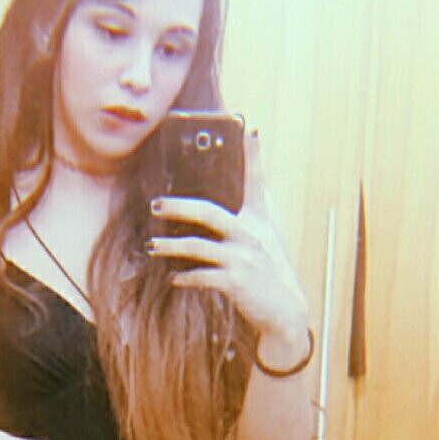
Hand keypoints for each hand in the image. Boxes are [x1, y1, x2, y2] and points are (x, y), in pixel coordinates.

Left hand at [147, 130, 308, 341]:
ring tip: (152, 246)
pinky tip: (174, 278)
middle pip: (209, 212)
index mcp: (258, 220)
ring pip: (199, 247)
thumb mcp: (265, 238)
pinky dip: (185, 277)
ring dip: (171, 247)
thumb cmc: (269, 271)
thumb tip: (224, 199)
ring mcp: (243, 258)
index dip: (253, 154)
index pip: (256, 181)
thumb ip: (249, 214)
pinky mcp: (237, 282)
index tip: (249, 128)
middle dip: (179, 207)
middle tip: (155, 204)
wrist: (286, 311)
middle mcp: (251, 235)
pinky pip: (203, 276)